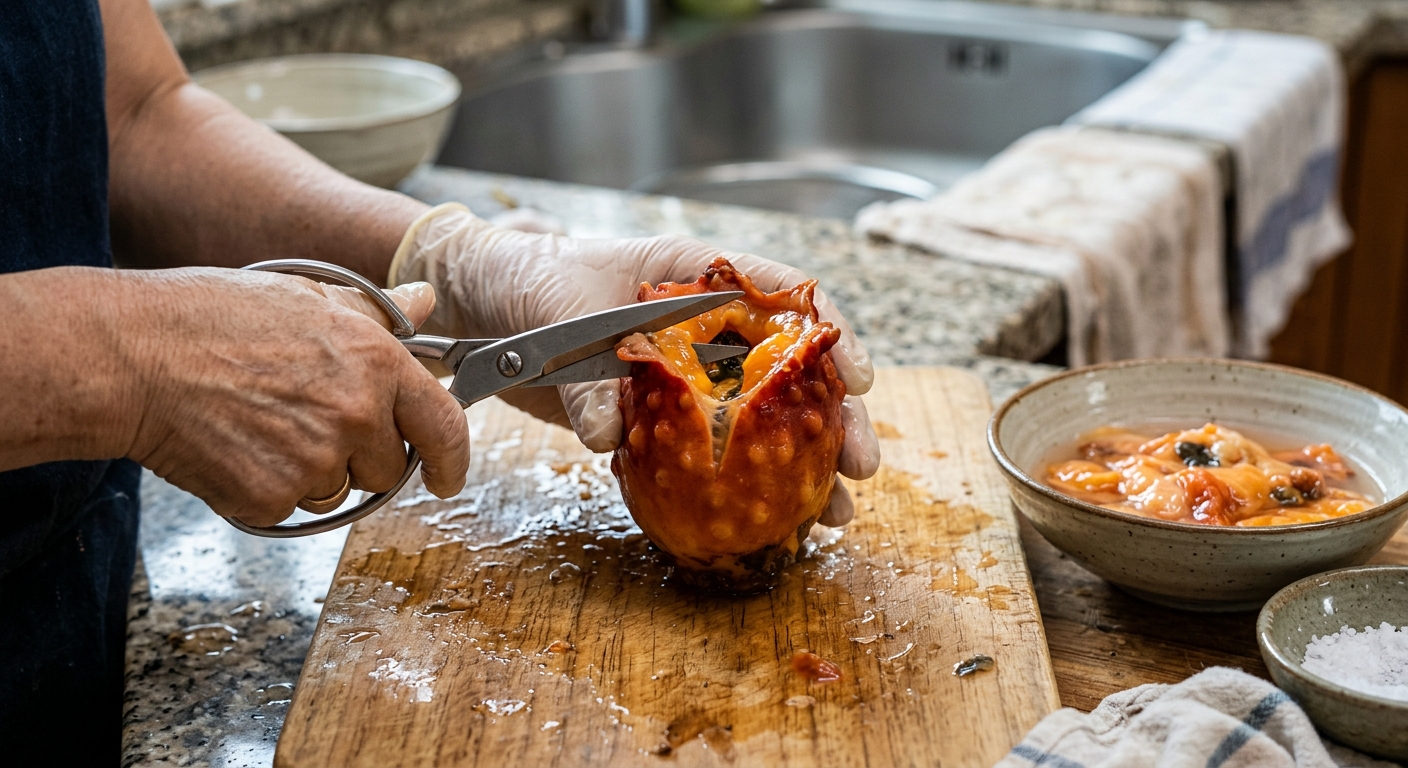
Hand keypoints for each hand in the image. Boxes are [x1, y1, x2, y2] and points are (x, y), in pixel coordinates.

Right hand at [125, 268, 468, 526]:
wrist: (132, 356)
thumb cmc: (210, 319)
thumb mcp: (306, 298)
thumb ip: (375, 313)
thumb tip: (424, 301)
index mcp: (376, 362)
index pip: (443, 425)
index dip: (452, 458)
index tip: (448, 476)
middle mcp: (356, 415)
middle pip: (386, 469)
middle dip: (357, 455)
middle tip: (302, 418)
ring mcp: (315, 461)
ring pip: (336, 491)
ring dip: (310, 472)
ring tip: (259, 423)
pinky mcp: (271, 498)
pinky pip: (287, 509)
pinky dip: (264, 489)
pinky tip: (234, 447)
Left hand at [391, 205, 878, 525]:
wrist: (477, 303)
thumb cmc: (525, 279)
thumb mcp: (558, 310)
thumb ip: (589, 373)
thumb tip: (610, 438)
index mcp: (693, 274)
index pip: (780, 294)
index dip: (829, 332)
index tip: (858, 378)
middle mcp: (702, 325)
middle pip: (786, 368)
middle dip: (834, 417)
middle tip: (861, 464)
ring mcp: (685, 375)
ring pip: (760, 418)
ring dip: (801, 464)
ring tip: (836, 512)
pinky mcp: (660, 418)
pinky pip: (710, 453)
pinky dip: (739, 486)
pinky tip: (774, 521)